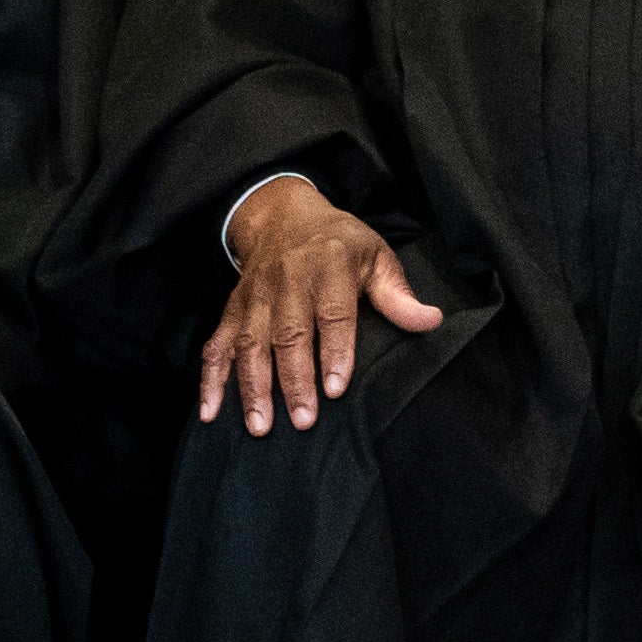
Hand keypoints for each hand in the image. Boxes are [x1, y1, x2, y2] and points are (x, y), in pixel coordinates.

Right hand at [203, 180, 441, 432]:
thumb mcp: (375, 255)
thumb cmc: (338, 242)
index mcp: (328, 266)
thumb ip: (398, 293)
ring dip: (253, 387)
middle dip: (294, 380)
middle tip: (304, 420)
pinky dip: (210, 380)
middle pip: (288, 335)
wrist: (282, 215)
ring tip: (260, 426)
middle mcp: (287, 281)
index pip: (332, 313)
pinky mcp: (232, 310)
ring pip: (250, 345)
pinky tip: (210, 412)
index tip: (336, 389)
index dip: (334, 352)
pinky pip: (216, 346)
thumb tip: (431, 320)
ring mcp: (255, 297)